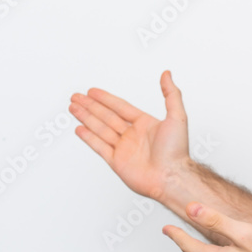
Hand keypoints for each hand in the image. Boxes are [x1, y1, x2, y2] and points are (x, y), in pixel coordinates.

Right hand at [69, 70, 191, 200]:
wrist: (170, 177)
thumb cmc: (177, 150)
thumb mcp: (178, 116)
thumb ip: (171, 94)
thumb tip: (167, 74)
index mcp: (145, 124)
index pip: (120, 107)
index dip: (105, 98)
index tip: (92, 91)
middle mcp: (133, 135)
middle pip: (106, 116)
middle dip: (90, 106)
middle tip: (76, 96)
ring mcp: (123, 149)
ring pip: (100, 129)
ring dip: (86, 118)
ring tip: (73, 107)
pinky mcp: (116, 162)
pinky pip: (99, 147)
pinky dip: (88, 137)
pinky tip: (79, 128)